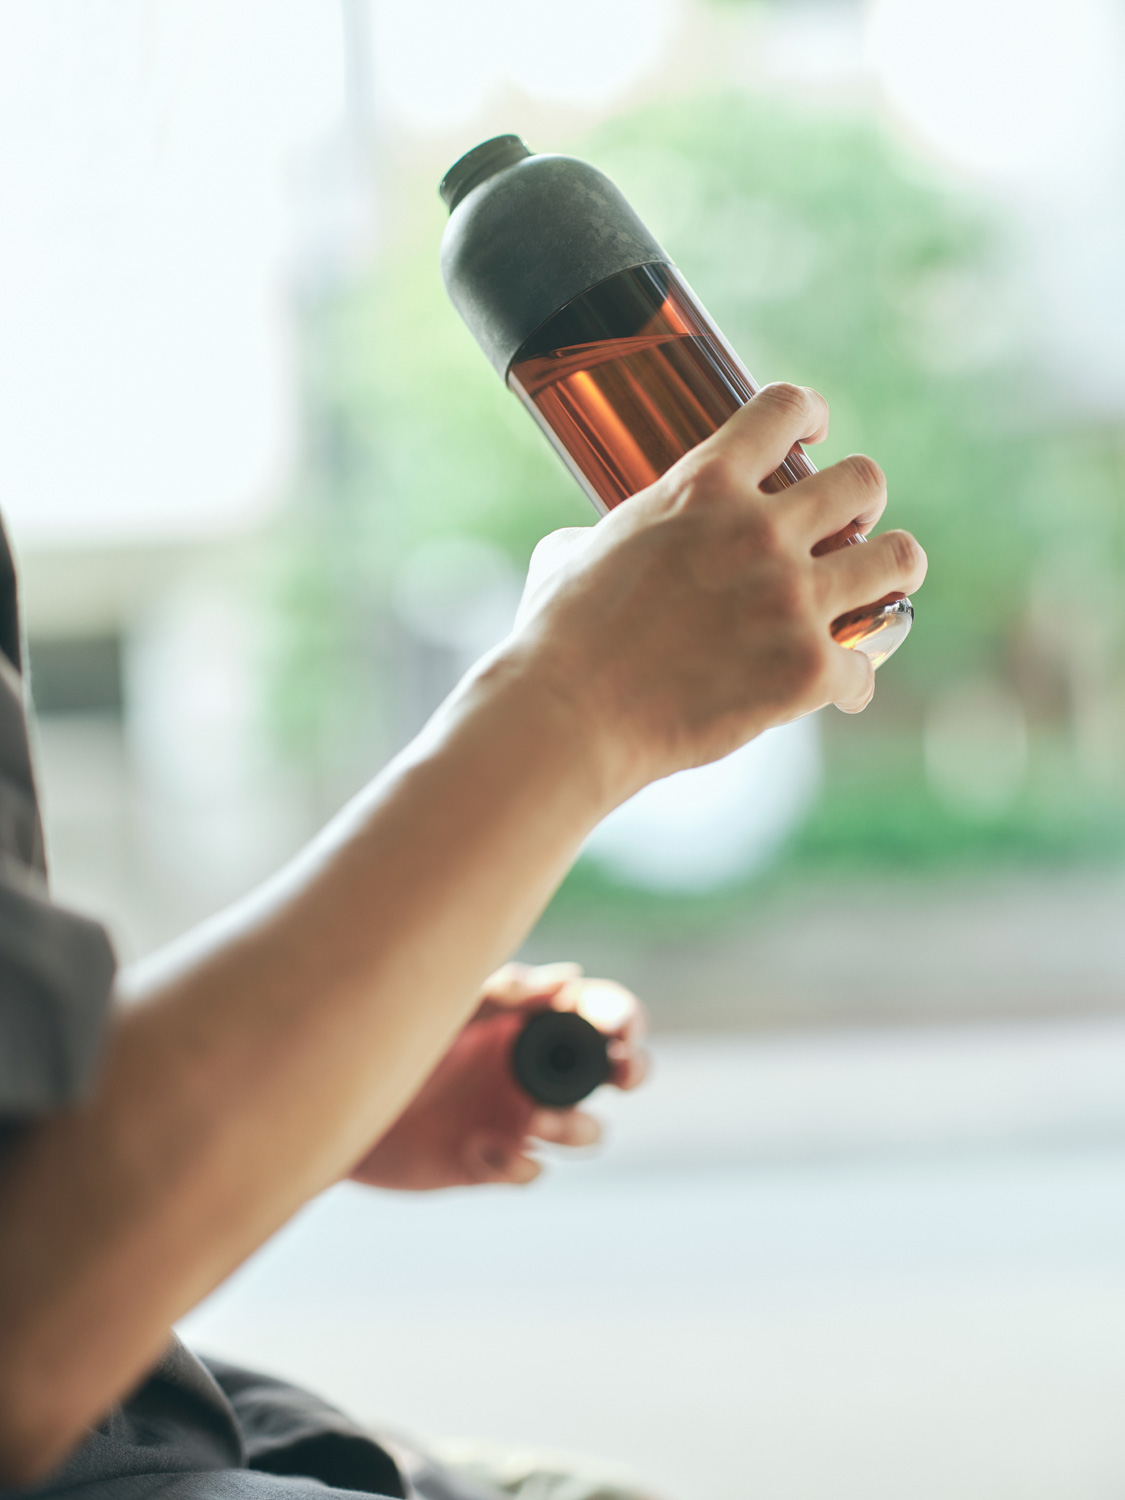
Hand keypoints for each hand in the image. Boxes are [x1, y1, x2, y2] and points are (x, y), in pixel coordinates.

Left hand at [348, 963, 646, 1189]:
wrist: (326, 1093)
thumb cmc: (388, 1031)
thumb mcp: (447, 1003)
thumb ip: (503, 992)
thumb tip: (568, 978)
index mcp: (527, 1018)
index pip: (596, 1013)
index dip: (623, 1019)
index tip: (621, 1031)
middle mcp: (531, 1067)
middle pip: (610, 1072)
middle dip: (631, 1069)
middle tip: (622, 1072)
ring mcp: (515, 1115)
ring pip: (583, 1129)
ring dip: (577, 1126)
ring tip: (539, 1122)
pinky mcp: (489, 1161)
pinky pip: (528, 1170)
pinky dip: (518, 1163)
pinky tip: (481, 1149)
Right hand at [509, 383, 927, 802]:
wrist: (569, 715)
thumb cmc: (559, 636)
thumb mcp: (577, 549)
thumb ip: (620, 530)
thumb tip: (609, 542)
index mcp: (702, 486)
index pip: (783, 409)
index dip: (807, 414)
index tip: (814, 431)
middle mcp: (760, 531)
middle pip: (865, 481)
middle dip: (861, 501)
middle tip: (849, 526)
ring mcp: (792, 600)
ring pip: (899, 559)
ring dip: (890, 574)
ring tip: (878, 589)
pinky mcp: (807, 670)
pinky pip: (866, 664)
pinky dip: (851, 679)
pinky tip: (837, 687)